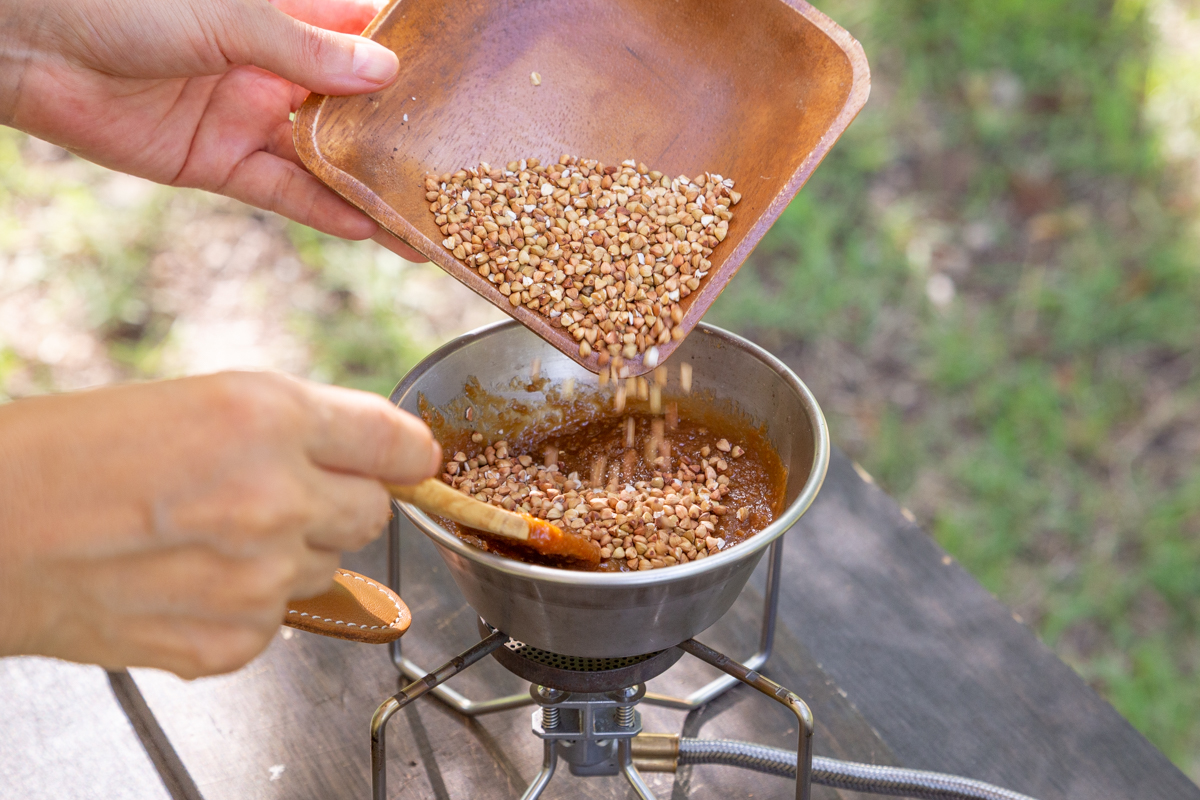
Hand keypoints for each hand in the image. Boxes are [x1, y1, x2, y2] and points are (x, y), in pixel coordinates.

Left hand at [0, 0, 423, 258]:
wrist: (26, 43)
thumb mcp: (225, 13)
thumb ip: (304, 47)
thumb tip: (386, 72)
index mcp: (281, 14)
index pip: (361, 33)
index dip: (410, 57)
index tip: (464, 84)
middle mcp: (274, 69)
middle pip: (354, 107)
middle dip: (402, 136)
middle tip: (460, 167)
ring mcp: (249, 118)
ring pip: (327, 158)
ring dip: (374, 188)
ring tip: (428, 218)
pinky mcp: (219, 163)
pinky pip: (284, 192)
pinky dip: (325, 210)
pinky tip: (371, 229)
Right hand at [0, 372, 439, 677]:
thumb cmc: (70, 455)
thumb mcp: (195, 400)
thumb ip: (297, 427)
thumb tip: (379, 455)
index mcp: (264, 419)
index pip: (394, 442)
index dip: (406, 452)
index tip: (410, 459)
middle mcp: (274, 499)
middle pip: (372, 511)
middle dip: (338, 499)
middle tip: (273, 490)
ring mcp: (257, 581)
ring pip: (327, 567)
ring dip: (290, 552)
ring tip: (209, 533)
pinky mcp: (232, 642)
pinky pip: (281, 619)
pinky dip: (250, 604)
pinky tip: (190, 578)